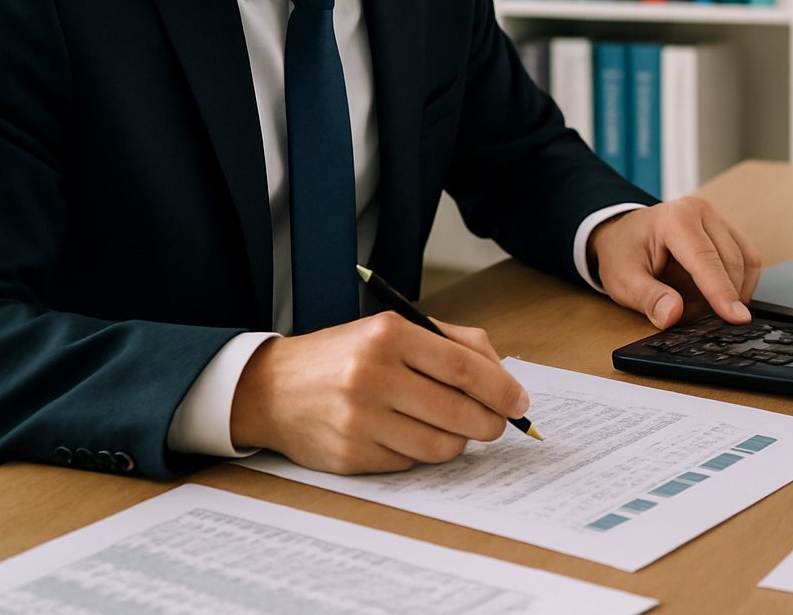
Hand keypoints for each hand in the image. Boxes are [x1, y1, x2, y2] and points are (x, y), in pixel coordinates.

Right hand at [228, 312, 529, 473]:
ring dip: (458, 441)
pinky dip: (421, 453)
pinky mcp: (350, 455)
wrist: (273, 388)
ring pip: (440, 445)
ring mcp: (359, 419)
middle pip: (459, 411)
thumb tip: (505, 380)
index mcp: (388, 335)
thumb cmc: (346, 356)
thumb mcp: (394, 330)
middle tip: (497, 423)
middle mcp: (372, 375)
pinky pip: (410, 463)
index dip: (501, 389)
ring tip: (450, 427)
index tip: (520, 402)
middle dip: (490, 423)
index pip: (464, 367)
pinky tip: (409, 435)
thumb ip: (454, 344)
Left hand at [589, 197, 761, 328]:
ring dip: (731, 291)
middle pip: (730, 262)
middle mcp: (701, 212)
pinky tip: (717, 295)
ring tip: (699, 304)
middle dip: (719, 298)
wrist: (622, 234)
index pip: (706, 260)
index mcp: (674, 219)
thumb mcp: (623, 281)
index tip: (736, 318)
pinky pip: (748, 260)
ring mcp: (717, 218)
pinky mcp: (727, 230)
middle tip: (693, 317)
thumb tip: (672, 315)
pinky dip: (739, 284)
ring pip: (744, 261)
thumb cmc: (623, 254)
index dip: (722, 292)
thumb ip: (649, 299)